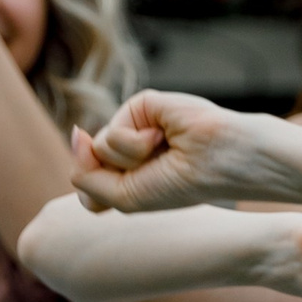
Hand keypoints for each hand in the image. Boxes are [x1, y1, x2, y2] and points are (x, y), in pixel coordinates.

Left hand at [73, 91, 276, 213]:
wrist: (225, 162)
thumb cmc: (185, 186)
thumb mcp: (124, 197)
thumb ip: (86, 173)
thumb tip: (76, 131)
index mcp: (128, 171)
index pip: (87, 180)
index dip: (102, 192)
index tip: (143, 192)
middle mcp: (128, 146)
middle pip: (90, 163)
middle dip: (121, 173)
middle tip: (158, 170)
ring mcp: (135, 124)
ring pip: (99, 146)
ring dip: (132, 158)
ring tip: (164, 150)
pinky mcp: (142, 104)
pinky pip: (113, 129)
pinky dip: (138, 142)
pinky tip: (166, 135)